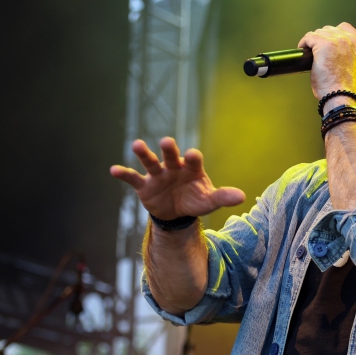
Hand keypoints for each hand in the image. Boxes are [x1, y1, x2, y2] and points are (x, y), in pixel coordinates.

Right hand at [110, 137, 245, 220]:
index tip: (193, 155)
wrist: (177, 213)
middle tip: (166, 141)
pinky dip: (123, 174)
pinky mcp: (144, 185)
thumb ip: (222, 197)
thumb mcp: (209, 201)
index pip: (193, 160)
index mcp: (191, 169)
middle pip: (171, 156)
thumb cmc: (195, 200)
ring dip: (143, 153)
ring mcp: (158, 175)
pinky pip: (133, 178)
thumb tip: (242, 196)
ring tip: (136, 144)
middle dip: (169, 149)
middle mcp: (174, 167)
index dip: (193, 158)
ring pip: (150, 162)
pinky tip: (113, 169)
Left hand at [298, 23, 355, 100]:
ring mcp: (337, 40)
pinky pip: (309, 37)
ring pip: (319, 33)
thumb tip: (334, 50)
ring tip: (311, 54)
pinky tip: (304, 52)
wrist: (342, 97)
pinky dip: (304, 44)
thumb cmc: (346, 89)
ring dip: (313, 43)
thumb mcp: (355, 67)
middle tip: (318, 53)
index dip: (333, 36)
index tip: (328, 45)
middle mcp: (351, 39)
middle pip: (330, 29)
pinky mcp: (324, 44)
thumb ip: (350, 54)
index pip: (345, 28)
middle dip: (322, 40)